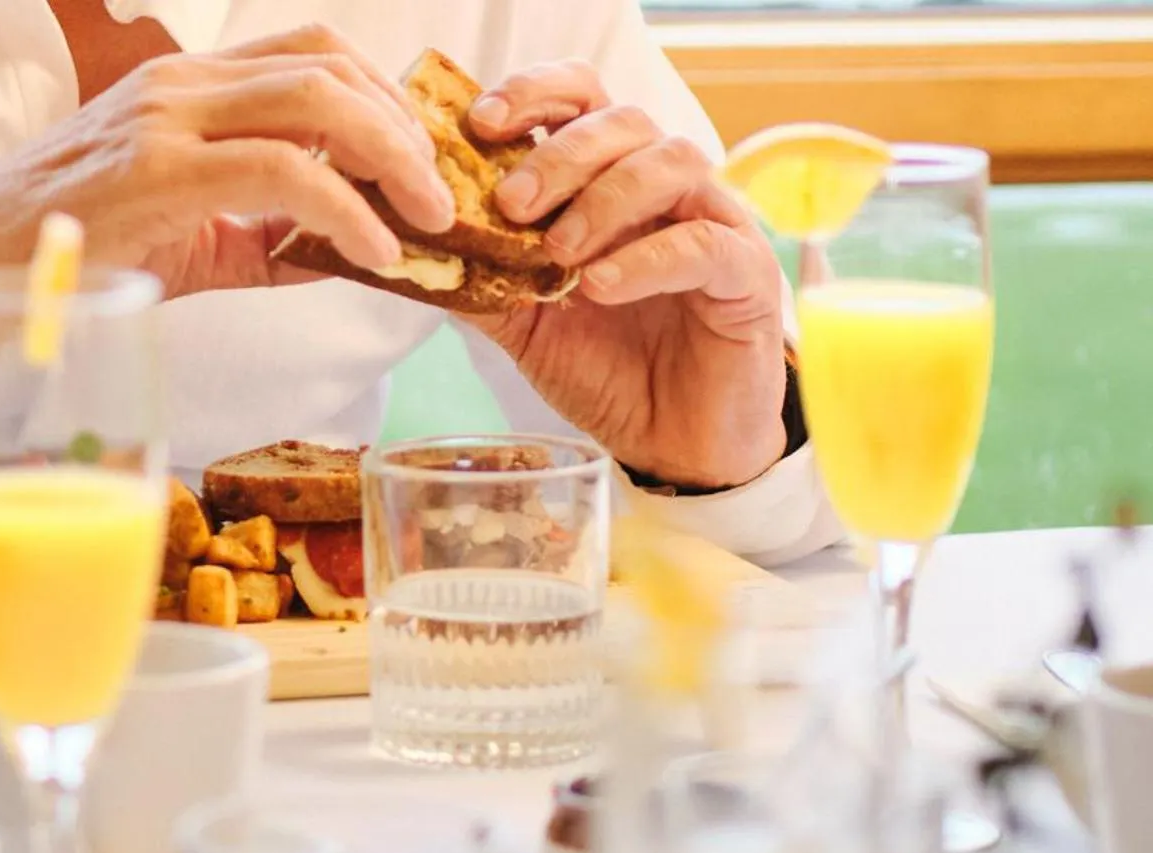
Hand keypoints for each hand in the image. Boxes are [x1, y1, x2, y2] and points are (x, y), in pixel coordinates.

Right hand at [0, 24, 454, 365]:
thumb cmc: (57, 254)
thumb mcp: (178, 236)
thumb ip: (261, 238)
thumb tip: (346, 255)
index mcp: (184, 89)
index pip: (313, 58)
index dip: (386, 101)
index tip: (423, 165)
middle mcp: (178, 86)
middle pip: (331, 64)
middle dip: (408, 127)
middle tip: (444, 194)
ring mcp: (164, 120)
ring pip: (318, 100)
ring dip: (393, 157)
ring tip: (427, 218)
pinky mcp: (153, 172)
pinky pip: (284, 173)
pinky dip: (345, 210)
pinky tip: (373, 252)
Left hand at [462, 61, 788, 489]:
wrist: (672, 446)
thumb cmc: (609, 372)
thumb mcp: (527, 325)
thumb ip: (483, 280)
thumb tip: (414, 251)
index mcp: (610, 184)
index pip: (583, 100)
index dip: (534, 95)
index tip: (481, 125)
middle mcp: (666, 191)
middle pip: (624, 122)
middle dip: (561, 155)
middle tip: (513, 204)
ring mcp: (714, 225)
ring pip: (672, 164)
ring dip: (606, 198)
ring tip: (558, 252)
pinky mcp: (749, 275)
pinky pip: (705, 243)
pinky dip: (648, 257)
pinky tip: (600, 285)